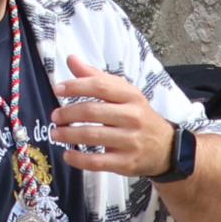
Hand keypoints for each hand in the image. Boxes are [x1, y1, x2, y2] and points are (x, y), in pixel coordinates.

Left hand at [52, 55, 174, 178]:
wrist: (166, 148)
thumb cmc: (137, 115)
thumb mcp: (123, 93)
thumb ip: (96, 77)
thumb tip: (71, 59)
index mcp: (131, 96)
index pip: (100, 86)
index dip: (75, 86)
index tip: (57, 89)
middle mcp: (132, 117)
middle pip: (93, 111)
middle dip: (68, 113)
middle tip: (54, 116)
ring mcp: (130, 141)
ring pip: (93, 136)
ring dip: (69, 135)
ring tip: (56, 133)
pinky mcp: (126, 163)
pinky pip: (97, 162)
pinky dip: (79, 159)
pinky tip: (67, 155)